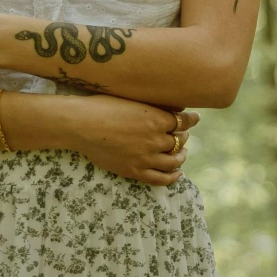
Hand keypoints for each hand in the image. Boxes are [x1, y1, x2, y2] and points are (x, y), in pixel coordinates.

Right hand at [67, 96, 198, 186]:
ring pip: (174, 161)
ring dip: (181, 157)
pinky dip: (172, 177)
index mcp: (156, 118)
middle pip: (180, 141)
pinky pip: (161, 178)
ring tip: (182, 154)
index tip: (194, 119)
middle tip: (183, 135)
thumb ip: (152, 105)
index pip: (183, 121)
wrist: (81, 124)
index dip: (190, 120)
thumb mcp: (132, 99)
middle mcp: (155, 139)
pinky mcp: (135, 171)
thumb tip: (172, 106)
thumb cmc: (103, 106)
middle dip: (183, 137)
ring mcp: (146, 157)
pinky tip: (177, 173)